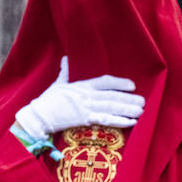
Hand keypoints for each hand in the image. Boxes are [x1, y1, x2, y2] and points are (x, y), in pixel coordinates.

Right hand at [12, 56, 143, 139]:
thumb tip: (64, 59)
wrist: (38, 116)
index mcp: (81, 85)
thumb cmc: (46, 101)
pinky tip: (130, 122)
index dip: (119, 82)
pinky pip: (106, 120)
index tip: (132, 85)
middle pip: (113, 96)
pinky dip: (119, 121)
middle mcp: (86, 95)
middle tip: (142, 101)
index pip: (105, 81)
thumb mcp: (57, 84)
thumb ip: (64, 72)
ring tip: (140, 111)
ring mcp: (86, 107)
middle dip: (129, 99)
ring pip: (112, 107)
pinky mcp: (84, 119)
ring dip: (128, 109)